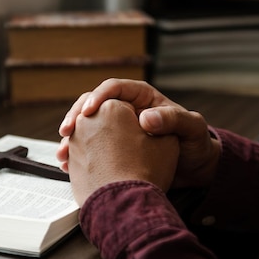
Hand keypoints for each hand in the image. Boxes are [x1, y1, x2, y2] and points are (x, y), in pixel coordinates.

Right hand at [57, 78, 220, 187]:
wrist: (195, 169)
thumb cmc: (196, 144)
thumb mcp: (192, 128)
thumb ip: (173, 120)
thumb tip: (145, 118)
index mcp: (142, 98)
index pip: (114, 89)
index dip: (98, 97)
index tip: (89, 112)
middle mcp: (126, 111)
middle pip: (93, 106)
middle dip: (77, 117)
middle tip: (67, 131)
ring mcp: (117, 131)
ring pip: (88, 128)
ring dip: (72, 140)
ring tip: (63, 154)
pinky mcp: (114, 149)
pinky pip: (92, 148)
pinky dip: (79, 156)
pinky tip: (69, 166)